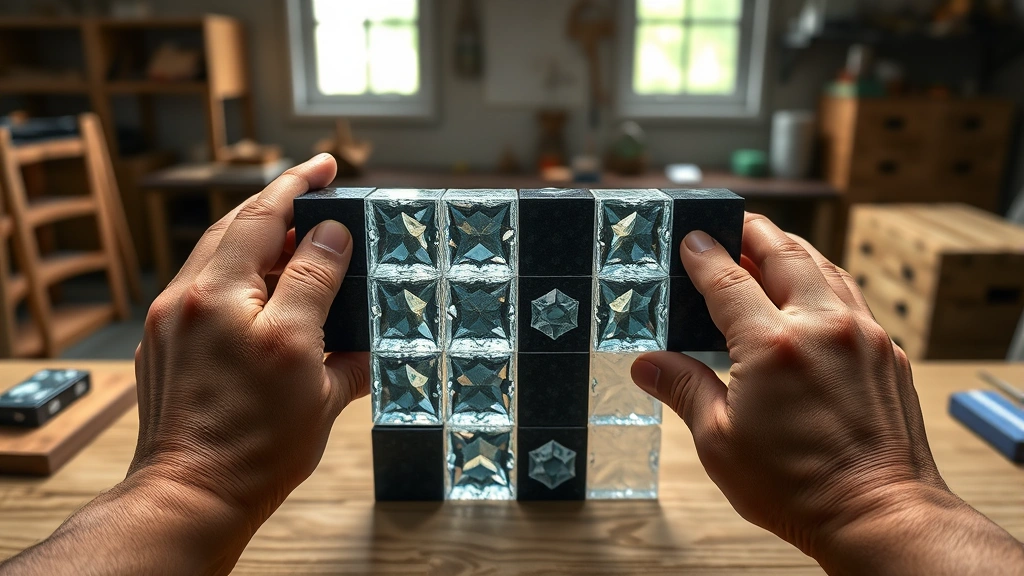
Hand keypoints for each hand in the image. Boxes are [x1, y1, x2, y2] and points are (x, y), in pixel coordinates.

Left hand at [130, 153, 368, 535]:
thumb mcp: (315, 372)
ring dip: (255, 230)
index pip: (275, 223)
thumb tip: (334, 244)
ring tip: (295, 231)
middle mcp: (191, 299)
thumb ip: (322, 295)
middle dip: (279, 197)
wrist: (195, 493)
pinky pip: (201, 281)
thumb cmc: (259, 444)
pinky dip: (234, 266)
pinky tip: (261, 279)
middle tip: (315, 183)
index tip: (329, 168)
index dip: (306, 191)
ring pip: (216, 250)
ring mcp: (170, 319)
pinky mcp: (162, 339)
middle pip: (237, 224)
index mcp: (230, 301)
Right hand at [631, 213, 1023, 573]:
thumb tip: (644, 364)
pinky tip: (812, 292)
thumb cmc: (795, 487)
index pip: (727, 278)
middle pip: (783, 254)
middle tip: (730, 222)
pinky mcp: (885, 352)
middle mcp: (822, 326)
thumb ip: (683, 388)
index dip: (703, 254)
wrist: (878, 514)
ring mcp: (861, 335)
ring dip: (791, 250)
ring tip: (768, 246)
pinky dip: (824, 281)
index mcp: (772, 345)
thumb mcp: (719, 441)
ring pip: (824, 268)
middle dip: (751, 232)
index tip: (690, 239)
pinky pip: (851, 297)